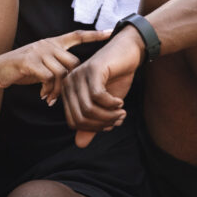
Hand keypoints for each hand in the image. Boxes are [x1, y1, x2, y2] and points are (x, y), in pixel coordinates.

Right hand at [0, 29, 111, 103]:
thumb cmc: (20, 69)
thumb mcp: (41, 64)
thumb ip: (56, 65)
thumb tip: (72, 77)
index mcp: (52, 43)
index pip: (77, 35)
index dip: (94, 34)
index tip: (111, 31)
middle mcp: (47, 44)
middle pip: (73, 62)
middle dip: (71, 81)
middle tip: (61, 94)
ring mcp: (38, 51)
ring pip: (61, 72)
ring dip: (58, 90)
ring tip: (50, 98)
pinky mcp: (29, 61)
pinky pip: (48, 78)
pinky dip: (48, 90)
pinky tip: (42, 95)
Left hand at [61, 25, 146, 147]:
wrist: (128, 52)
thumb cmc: (115, 78)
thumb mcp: (104, 105)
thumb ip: (92, 124)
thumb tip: (79, 144)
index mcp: (68, 92)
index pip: (73, 122)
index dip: (93, 128)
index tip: (110, 124)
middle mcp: (69, 83)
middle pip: (80, 118)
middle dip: (102, 124)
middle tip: (118, 119)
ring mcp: (78, 75)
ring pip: (88, 109)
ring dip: (109, 116)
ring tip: (121, 112)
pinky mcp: (91, 70)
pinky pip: (98, 97)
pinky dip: (112, 104)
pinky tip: (120, 101)